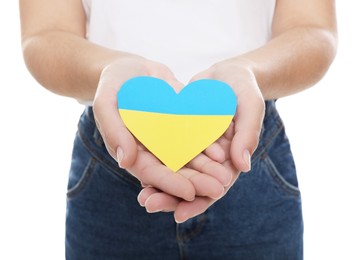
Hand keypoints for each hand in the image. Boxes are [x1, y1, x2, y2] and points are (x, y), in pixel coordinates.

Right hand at [93, 55, 232, 200]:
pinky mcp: (183, 124)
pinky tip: (224, 151)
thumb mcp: (106, 103)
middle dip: (196, 181)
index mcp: (133, 152)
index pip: (151, 173)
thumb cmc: (112, 84)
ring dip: (208, 168)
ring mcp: (170, 138)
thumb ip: (114, 131)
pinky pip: (197, 136)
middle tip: (218, 189)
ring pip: (190, 157)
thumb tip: (125, 161)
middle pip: (175, 170)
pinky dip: (210, 145)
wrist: (131, 68)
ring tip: (227, 175)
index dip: (169, 184)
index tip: (189, 193)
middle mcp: (154, 150)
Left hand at [137, 59, 264, 221]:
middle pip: (190, 185)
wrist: (227, 73)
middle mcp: (210, 160)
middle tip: (149, 204)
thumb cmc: (244, 88)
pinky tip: (136, 166)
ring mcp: (193, 148)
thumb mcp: (250, 107)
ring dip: (159, 185)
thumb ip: (247, 135)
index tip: (179, 214)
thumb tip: (242, 167)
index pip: (214, 189)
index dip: (198, 202)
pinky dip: (155, 160)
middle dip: (170, 197)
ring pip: (175, 172)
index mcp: (230, 160)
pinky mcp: (179, 136)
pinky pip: (166, 151)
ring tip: (141, 195)